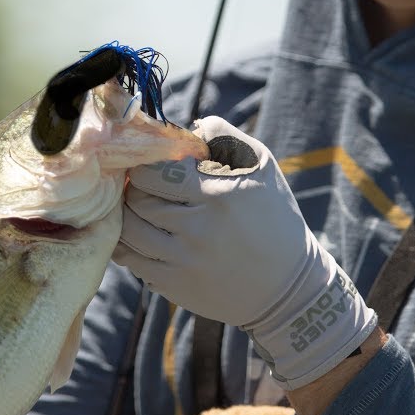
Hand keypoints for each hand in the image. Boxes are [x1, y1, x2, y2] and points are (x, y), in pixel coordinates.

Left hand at [113, 116, 376, 389]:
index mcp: (218, 196)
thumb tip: (186, 127)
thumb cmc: (274, 218)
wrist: (288, 287)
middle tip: (142, 184)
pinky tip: (139, 233)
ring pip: (127, 230)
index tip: (152, 164)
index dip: (145, 164)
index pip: (153, 173)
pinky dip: (126, 243)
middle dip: (134, 187)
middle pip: (137, 200)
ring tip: (139, 206)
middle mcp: (198, 230)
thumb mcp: (261, 167)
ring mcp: (183, 262)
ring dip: (127, 213)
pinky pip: (130, 260)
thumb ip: (222, 136)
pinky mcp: (175, 286)